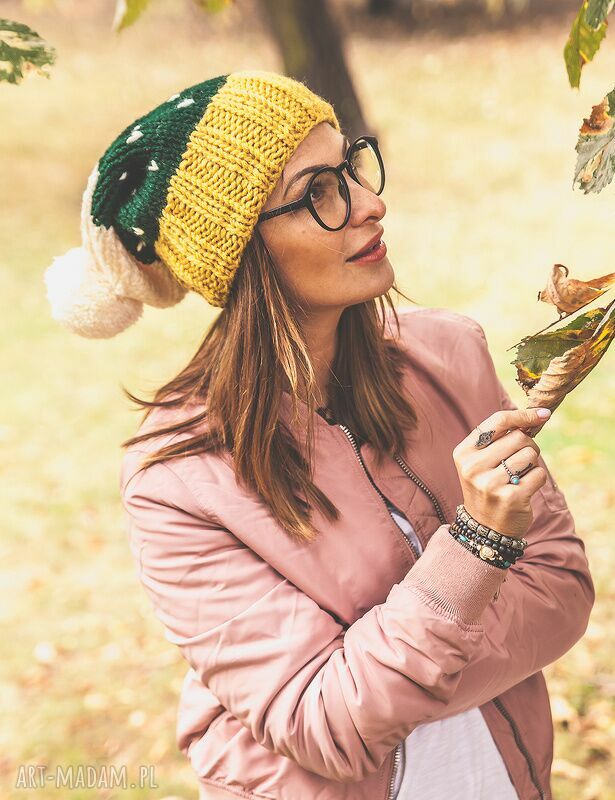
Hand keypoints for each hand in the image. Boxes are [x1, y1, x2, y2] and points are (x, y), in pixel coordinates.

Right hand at [452, 408, 550, 539]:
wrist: (485, 528)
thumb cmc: (488, 486)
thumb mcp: (481, 461)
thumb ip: (501, 438)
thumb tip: (537, 416)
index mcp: (464, 453)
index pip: (498, 421)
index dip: (523, 415)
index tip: (543, 414)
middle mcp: (473, 467)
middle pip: (519, 437)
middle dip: (529, 445)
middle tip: (522, 461)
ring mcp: (490, 483)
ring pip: (531, 454)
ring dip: (532, 464)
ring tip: (519, 476)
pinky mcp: (510, 498)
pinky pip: (539, 474)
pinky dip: (537, 479)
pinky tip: (524, 489)